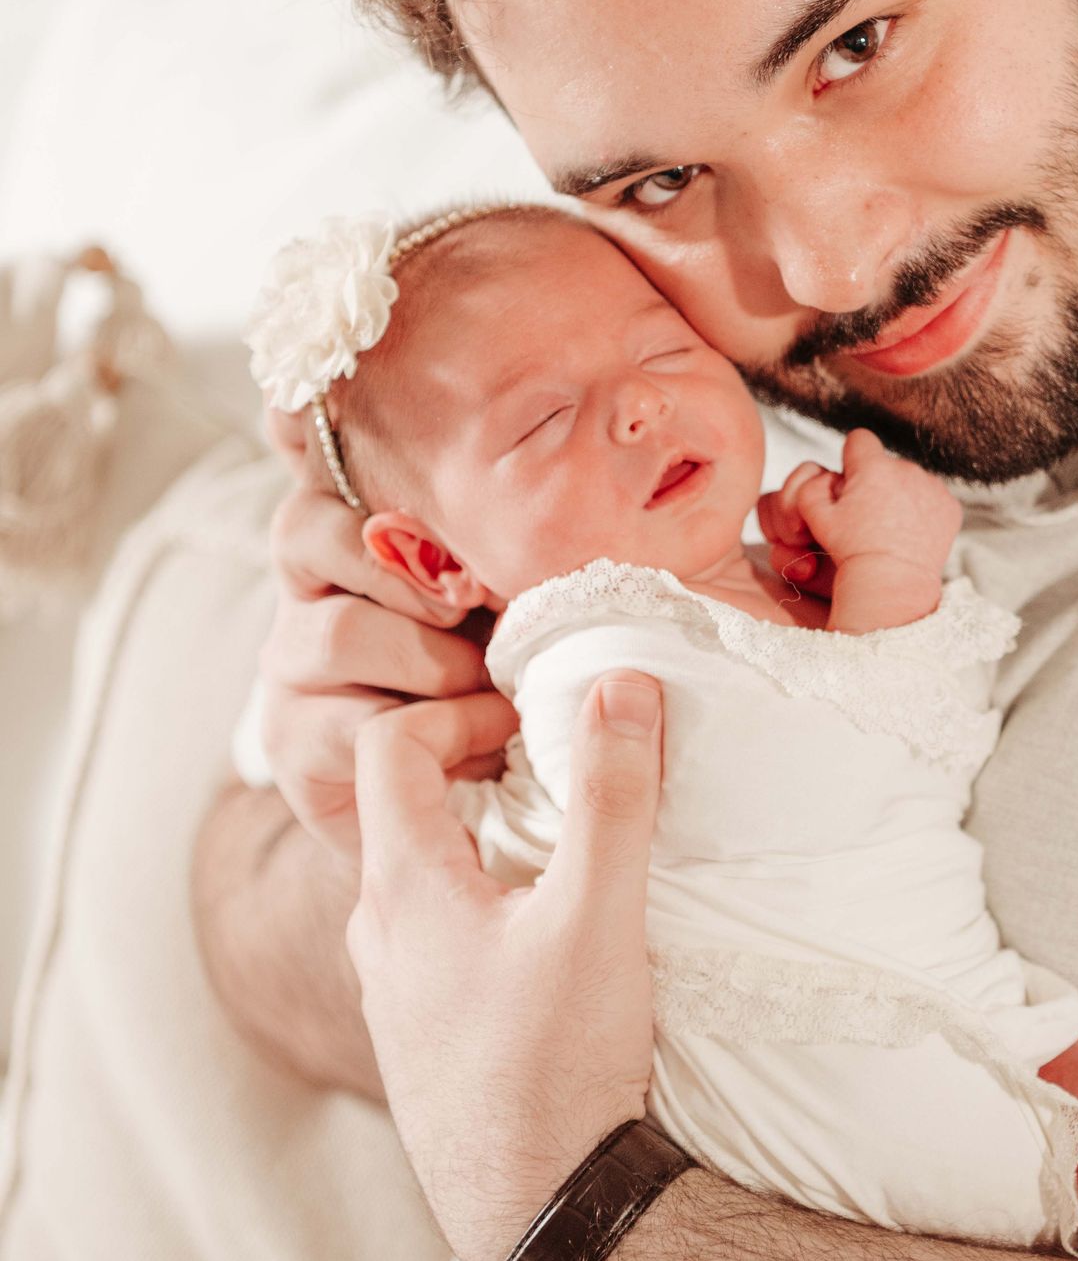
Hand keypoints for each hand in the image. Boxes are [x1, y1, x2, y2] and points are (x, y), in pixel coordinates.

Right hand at [258, 435, 517, 856]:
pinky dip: (425, 733)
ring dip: (431, 661)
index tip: (391, 475)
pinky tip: (483, 744)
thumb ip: (532, 543)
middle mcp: (310, 588)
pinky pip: (344, 722)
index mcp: (360, 535)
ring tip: (499, 691)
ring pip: (334, 631)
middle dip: (405, 566)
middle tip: (475, 600)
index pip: (317, 463)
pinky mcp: (293, 742)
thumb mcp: (534, 598)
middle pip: (308, 530)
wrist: (491, 808)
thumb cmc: (524, 679)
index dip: (336, 452)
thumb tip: (603, 471)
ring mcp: (291, 666)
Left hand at [349, 669, 665, 1260]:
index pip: (390, 749)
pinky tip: (545, 933)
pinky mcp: (423, 1041)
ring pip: (419, 880)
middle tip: (547, 759)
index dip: (456, 710)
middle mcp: (377, 937)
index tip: (528, 716)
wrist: (542, 1213)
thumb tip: (621, 684)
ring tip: (555, 839)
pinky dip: (480, 902)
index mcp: (401, 890)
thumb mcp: (598, 915)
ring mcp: (393, 995)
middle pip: (401, 811)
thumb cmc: (557, 1065)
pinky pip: (434, 940)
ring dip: (478, 838)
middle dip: (471, 766)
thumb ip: (612, 795)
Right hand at [756, 429, 960, 615]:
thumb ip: (813, 484)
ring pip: (911, 481)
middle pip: (887, 464)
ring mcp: (932, 487)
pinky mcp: (950, 506)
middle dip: (878, 482)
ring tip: (891, 527)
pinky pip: (933, 499)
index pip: (859, 440)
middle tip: (870, 515)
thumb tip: (830, 474)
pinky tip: (911, 534)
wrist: (891, 582)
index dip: (852, 458)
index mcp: (873, 466)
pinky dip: (924, 512)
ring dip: (901, 496)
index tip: (853, 478)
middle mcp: (906, 469)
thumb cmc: (851, 551)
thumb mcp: (817, 516)